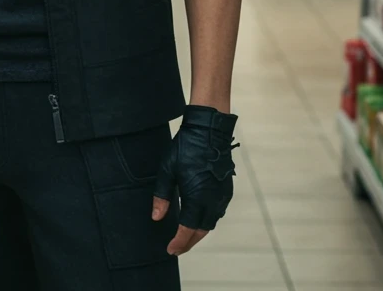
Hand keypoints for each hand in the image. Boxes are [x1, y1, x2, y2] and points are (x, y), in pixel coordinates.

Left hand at [152, 106, 238, 255]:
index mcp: (197, 198)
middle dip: (189, 242)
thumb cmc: (186, 148)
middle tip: (177, 248)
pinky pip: (217, 212)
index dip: (179, 242)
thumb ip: (162, 196)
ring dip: (198, 232)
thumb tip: (157, 217)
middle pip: (201, 231)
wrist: (209, 131)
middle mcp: (212, 201)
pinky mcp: (226, 190)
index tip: (170, 250)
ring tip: (186, 236)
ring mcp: (221, 196)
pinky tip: (198, 219)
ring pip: (211, 223)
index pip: (187, 229)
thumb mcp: (167, 170)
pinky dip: (207, 220)